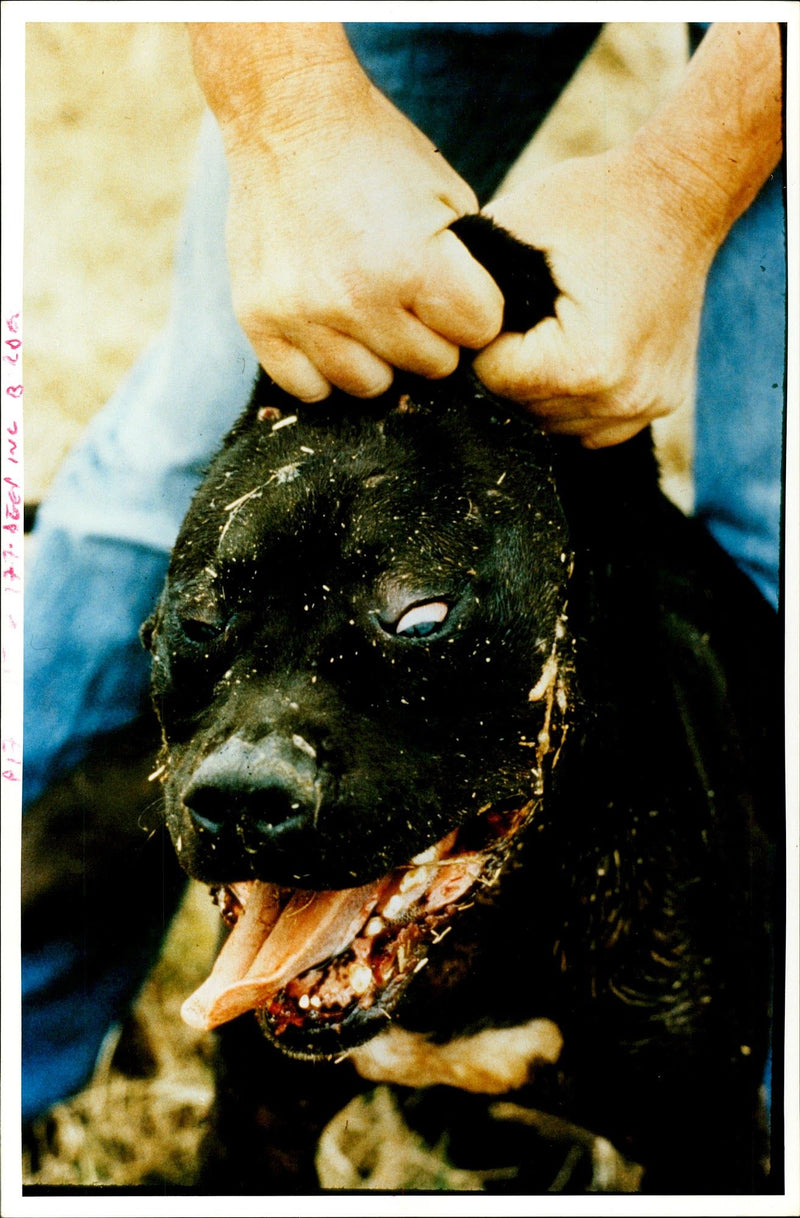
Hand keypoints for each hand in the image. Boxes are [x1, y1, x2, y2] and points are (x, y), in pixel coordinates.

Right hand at [221, 79, 502, 401]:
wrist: (288, 117)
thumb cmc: (377, 155)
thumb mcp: (448, 197)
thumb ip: (469, 268)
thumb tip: (483, 330)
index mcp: (415, 265)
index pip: (478, 333)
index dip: (474, 308)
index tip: (454, 284)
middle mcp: (357, 299)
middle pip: (429, 366)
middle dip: (429, 332)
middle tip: (406, 293)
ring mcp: (304, 316)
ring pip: (370, 386)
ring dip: (378, 356)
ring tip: (366, 310)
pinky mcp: (260, 322)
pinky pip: (308, 387)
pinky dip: (322, 367)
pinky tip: (327, 329)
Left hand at [473, 145, 715, 447]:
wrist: (681, 196)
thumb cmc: (598, 203)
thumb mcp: (518, 224)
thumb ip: (467, 280)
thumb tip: (426, 321)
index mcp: (586, 363)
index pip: (494, 380)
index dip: (481, 342)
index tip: (495, 306)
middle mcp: (622, 398)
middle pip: (523, 408)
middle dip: (509, 366)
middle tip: (522, 314)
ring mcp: (645, 406)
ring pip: (553, 424)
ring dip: (538, 388)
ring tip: (549, 331)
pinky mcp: (659, 403)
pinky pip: (590, 426)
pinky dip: (573, 399)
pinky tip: (574, 353)